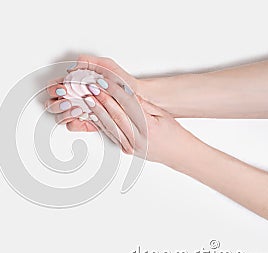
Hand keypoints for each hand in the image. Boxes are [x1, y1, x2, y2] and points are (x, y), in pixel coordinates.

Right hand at [45, 55, 138, 131]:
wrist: (139, 99)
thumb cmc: (124, 82)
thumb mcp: (108, 67)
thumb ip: (90, 62)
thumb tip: (74, 65)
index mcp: (76, 84)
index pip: (55, 87)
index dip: (54, 87)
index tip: (62, 87)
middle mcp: (76, 98)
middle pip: (53, 103)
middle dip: (56, 100)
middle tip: (66, 97)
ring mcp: (80, 111)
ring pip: (60, 115)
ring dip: (63, 111)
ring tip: (75, 106)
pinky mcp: (88, 123)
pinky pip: (74, 126)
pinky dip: (74, 121)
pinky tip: (81, 114)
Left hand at [46, 55, 194, 163]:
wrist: (179, 155)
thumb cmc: (173, 134)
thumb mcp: (162, 115)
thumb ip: (143, 105)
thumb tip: (126, 93)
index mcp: (149, 127)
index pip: (128, 105)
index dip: (114, 92)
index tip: (104, 82)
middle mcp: (138, 139)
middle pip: (116, 115)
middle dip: (102, 100)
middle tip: (91, 88)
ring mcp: (131, 146)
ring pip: (110, 126)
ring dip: (97, 112)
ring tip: (88, 100)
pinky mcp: (127, 150)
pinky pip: (112, 135)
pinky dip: (101, 124)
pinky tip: (94, 115)